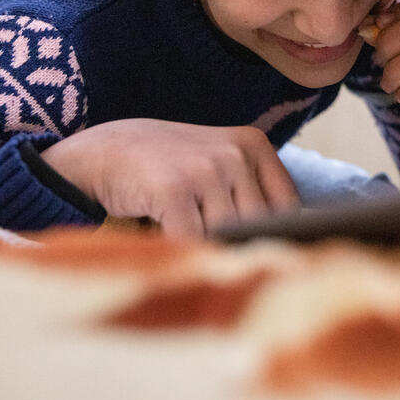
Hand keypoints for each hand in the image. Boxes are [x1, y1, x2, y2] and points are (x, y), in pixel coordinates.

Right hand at [40, 119, 299, 238]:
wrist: (104, 153)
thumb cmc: (167, 170)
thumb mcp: (218, 167)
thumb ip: (253, 197)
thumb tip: (295, 249)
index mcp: (253, 144)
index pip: (290, 207)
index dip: (281, 237)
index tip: (267, 255)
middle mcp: (234, 153)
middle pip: (261, 227)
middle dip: (241, 248)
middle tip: (220, 255)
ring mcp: (205, 170)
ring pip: (228, 237)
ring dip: (209, 251)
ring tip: (189, 242)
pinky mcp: (174, 190)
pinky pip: (194, 241)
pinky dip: (185, 253)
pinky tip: (171, 244)